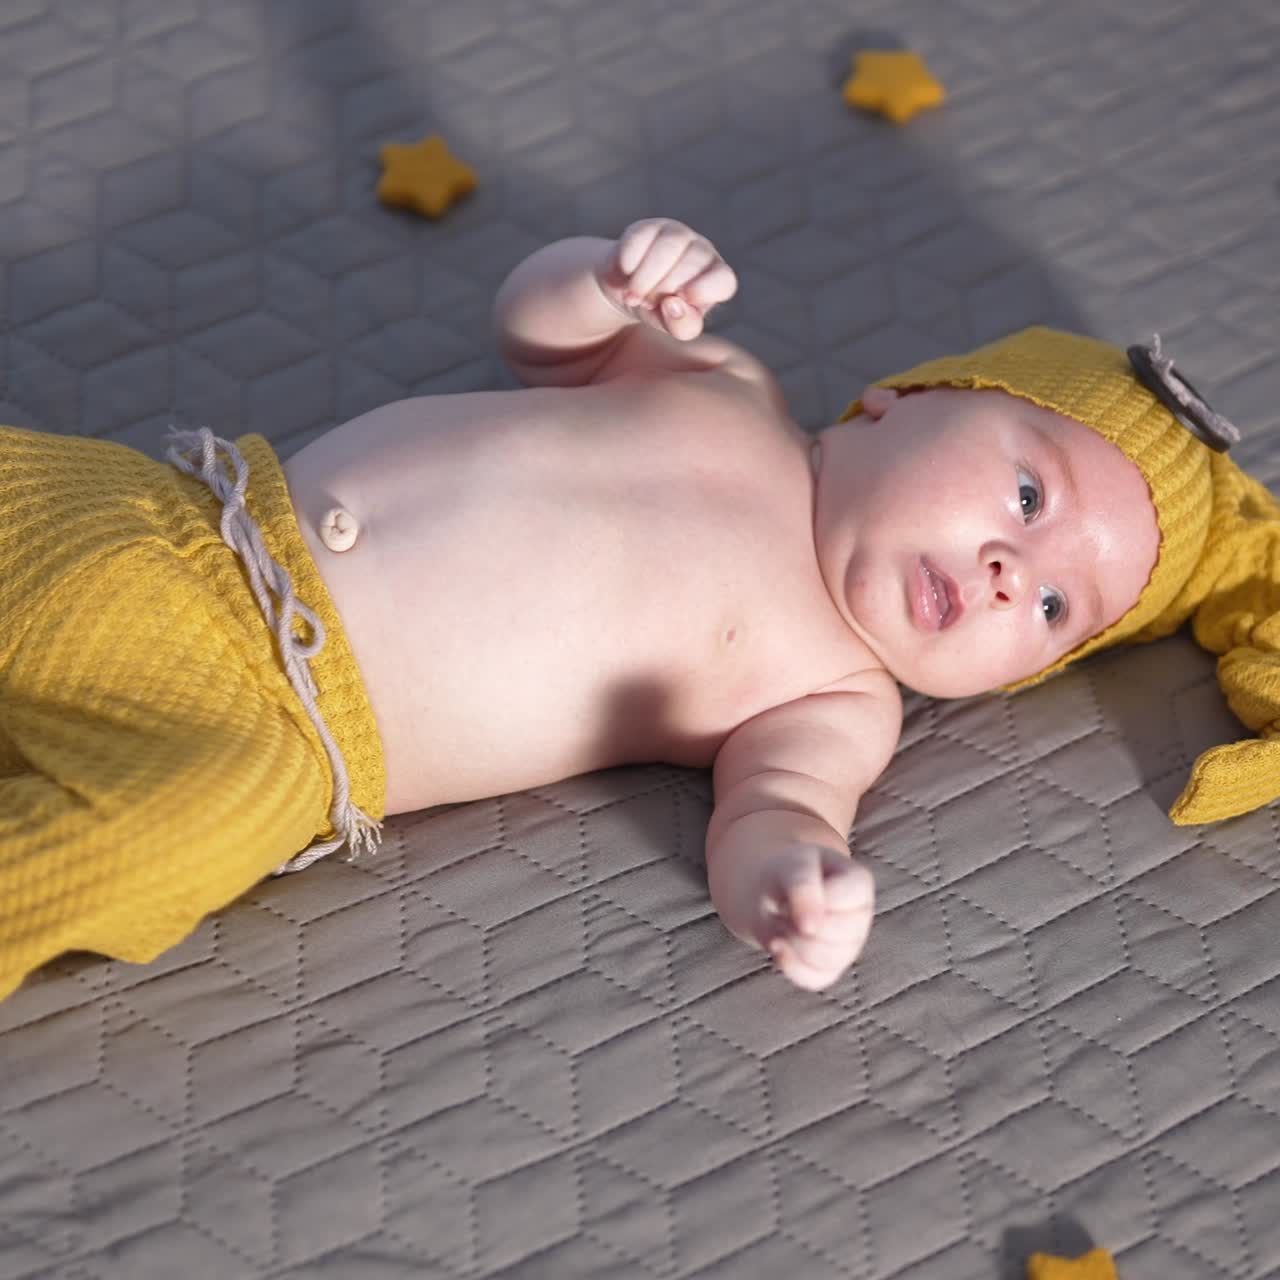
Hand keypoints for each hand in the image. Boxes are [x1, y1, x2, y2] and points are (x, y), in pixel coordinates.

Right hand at [601, 218, 737, 340]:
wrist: (630, 290)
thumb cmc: (660, 310)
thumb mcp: (673, 326)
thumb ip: (682, 326)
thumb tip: (674, 306)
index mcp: (717, 280)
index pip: (724, 280)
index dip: (704, 289)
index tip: (680, 299)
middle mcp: (703, 253)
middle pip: (692, 264)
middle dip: (664, 289)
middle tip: (647, 304)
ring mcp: (678, 235)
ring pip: (668, 248)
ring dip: (645, 278)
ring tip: (634, 296)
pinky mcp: (651, 227)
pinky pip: (641, 239)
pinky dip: (629, 263)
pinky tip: (626, 274)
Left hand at [752, 845, 874, 990]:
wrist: (770, 889)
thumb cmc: (787, 873)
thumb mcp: (792, 867)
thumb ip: (803, 888)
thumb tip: (810, 927)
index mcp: (860, 884)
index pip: (838, 904)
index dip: (806, 900)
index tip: (791, 886)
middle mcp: (862, 919)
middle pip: (834, 937)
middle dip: (797, 924)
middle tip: (783, 906)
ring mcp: (850, 947)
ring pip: (824, 961)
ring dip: (792, 942)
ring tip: (783, 921)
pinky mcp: (832, 969)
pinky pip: (813, 979)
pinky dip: (790, 964)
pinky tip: (778, 945)